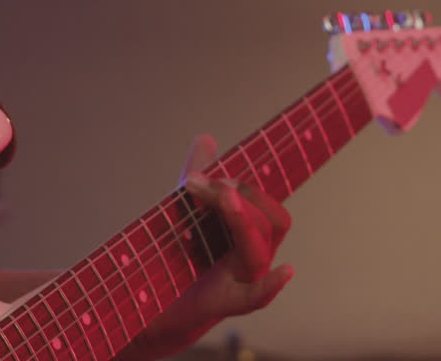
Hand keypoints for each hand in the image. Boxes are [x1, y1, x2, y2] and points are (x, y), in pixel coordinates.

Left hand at [121, 135, 292, 360]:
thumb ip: (198, 176)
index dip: (246, 185)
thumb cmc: (180, 254)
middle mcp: (254, 252)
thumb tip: (207, 138)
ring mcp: (245, 278)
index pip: (264, 203)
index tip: (209, 174)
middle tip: (200, 186)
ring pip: (261, 246)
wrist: (154, 301)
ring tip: (221, 197)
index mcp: (249, 230)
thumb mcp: (185, 210)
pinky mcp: (228, 302)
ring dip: (240, 217)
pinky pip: (260, 296)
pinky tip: (286, 271)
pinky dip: (274, 285)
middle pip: (271, 220)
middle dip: (239, 197)